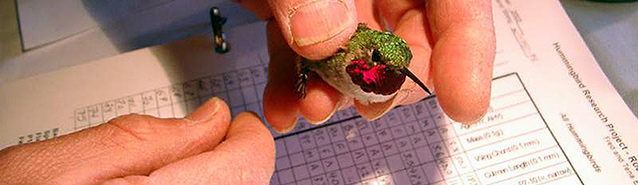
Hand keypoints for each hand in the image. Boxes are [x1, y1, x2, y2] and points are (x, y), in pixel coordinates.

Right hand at [0, 98, 274, 183]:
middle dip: (230, 158)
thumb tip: (212, 118)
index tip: (236, 123)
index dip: (247, 135)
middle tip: (205, 141)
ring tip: (177, 170)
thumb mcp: (68, 165)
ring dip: (215, 179)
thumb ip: (149, 137)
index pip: (247, 164)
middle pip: (243, 184)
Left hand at [238, 0, 495, 130]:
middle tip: (367, 104)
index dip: (468, 48)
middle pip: (409, 31)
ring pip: (354, 53)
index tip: (463, 103)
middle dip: (388, 79)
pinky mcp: (296, 9)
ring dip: (335, 91)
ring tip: (313, 107)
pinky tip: (282, 107)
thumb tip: (326, 36)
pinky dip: (292, 84)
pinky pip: (304, 54)